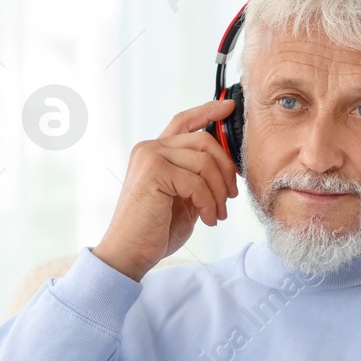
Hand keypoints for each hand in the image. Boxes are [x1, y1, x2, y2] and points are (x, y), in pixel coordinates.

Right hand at [92, 99, 238, 280]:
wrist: (130, 252)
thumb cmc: (156, 229)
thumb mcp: (183, 198)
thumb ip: (197, 177)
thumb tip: (226, 167)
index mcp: (155, 152)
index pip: (184, 121)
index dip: (208, 111)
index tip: (229, 108)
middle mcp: (150, 148)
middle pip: (203, 140)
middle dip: (225, 169)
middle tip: (230, 197)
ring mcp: (150, 158)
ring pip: (204, 162)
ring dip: (219, 192)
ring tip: (218, 214)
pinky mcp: (153, 173)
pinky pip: (196, 182)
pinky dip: (209, 203)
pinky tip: (208, 220)